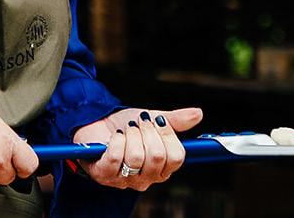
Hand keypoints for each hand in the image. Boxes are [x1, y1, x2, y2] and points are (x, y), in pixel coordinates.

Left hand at [73, 107, 202, 190]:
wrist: (95, 122)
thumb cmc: (125, 125)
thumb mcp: (152, 119)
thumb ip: (175, 120)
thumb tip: (198, 113)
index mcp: (162, 168)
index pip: (177, 157)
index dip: (168, 134)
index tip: (157, 120)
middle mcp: (146, 179)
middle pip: (157, 157)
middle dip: (147, 131)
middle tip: (138, 121)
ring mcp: (125, 180)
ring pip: (136, 157)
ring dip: (130, 134)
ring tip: (126, 128)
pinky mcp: (104, 174)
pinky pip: (115, 158)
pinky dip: (116, 140)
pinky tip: (115, 135)